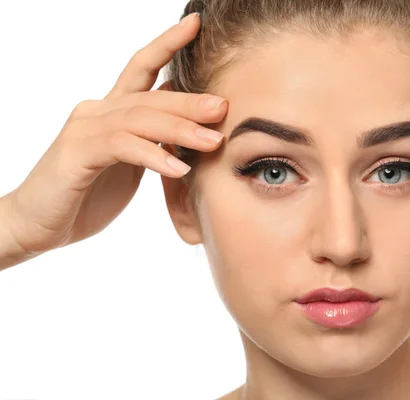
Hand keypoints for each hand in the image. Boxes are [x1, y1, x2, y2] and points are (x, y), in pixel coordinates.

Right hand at [4, 12, 225, 256]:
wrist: (39, 225)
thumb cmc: (87, 195)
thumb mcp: (129, 165)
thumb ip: (153, 141)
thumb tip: (189, 126)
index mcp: (112, 110)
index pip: (142, 68)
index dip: (168, 43)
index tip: (196, 24)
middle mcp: (97, 111)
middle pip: (150, 97)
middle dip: (190, 101)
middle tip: (224, 106)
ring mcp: (84, 129)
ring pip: (140, 119)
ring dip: (180, 129)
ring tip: (213, 140)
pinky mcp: (76, 153)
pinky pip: (122, 147)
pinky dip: (153, 156)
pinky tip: (180, 168)